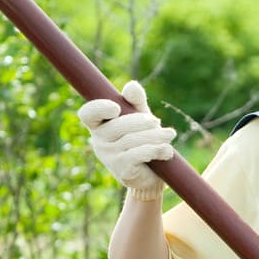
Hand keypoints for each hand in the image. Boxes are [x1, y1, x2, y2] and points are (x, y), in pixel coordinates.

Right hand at [77, 80, 175, 198]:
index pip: (88, 114)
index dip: (99, 109)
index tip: (116, 107)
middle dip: (141, 122)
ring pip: (131, 141)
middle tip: (157, 122)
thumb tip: (132, 86)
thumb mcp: (139, 115)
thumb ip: (135, 101)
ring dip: (154, 136)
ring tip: (170, 134)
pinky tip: (167, 150)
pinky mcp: (122, 170)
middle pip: (118, 126)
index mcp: (98, 124)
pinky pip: (138, 155)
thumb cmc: (142, 138)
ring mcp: (109, 157)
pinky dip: (155, 150)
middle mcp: (99, 141)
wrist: (151, 173)